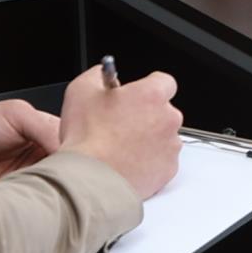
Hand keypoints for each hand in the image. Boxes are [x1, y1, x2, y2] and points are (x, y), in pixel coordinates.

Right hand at [55, 64, 183, 199]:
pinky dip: (149, 162)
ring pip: (164, 137)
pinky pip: (162, 161)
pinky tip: (127, 162)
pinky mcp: (168, 169)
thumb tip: (104, 74)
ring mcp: (171, 146)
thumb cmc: (87, 137)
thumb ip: (98, 75)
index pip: (164, 81)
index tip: (135, 96)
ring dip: (148, 139)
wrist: (90, 178)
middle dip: (146, 115)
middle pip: (163, 111)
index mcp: (152, 95)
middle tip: (120, 125)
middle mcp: (168, 118)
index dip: (147, 88)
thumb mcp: (81, 90)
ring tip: (120, 147)